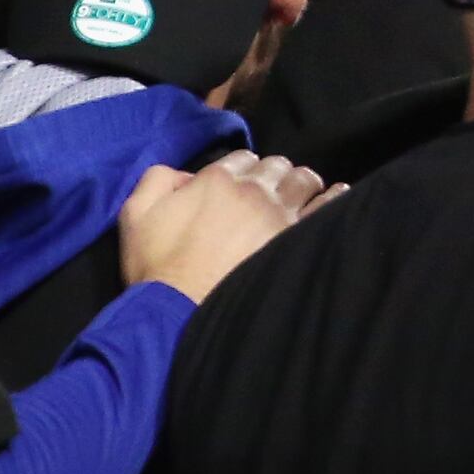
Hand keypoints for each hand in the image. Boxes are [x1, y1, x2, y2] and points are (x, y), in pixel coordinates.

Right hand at [118, 151, 327, 303]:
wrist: (180, 314)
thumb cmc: (156, 269)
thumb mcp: (135, 216)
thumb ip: (156, 180)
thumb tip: (184, 174)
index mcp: (216, 179)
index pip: (243, 159)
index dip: (244, 170)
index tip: (244, 185)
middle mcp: (253, 191)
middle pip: (277, 166)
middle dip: (275, 174)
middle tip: (273, 192)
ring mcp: (279, 215)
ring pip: (304, 180)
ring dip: (303, 184)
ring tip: (303, 195)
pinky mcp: (297, 240)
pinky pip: (328, 208)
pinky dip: (335, 198)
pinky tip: (339, 198)